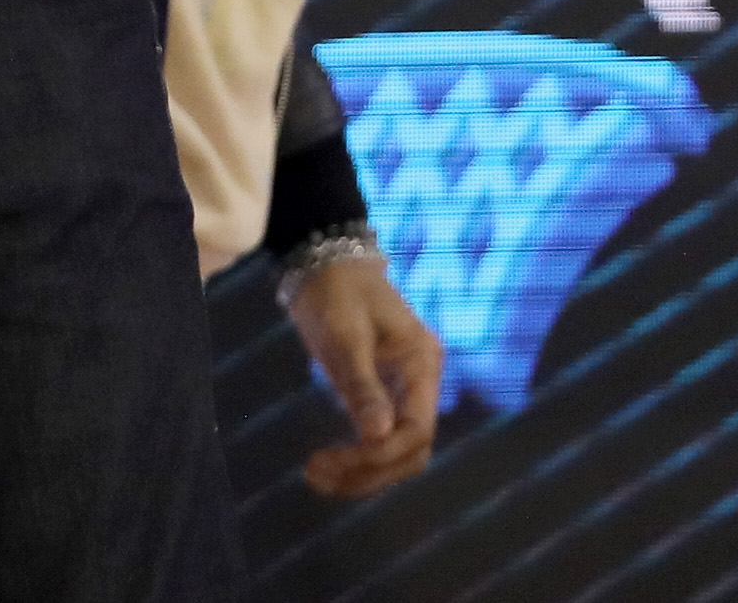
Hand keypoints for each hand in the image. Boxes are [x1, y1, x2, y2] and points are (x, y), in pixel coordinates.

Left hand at [283, 255, 441, 497]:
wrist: (327, 261)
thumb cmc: (338, 290)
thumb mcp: (346, 334)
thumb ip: (362, 385)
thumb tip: (378, 435)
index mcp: (423, 364)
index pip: (417, 430)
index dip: (380, 455)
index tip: (335, 461)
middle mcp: (421, 383)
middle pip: (411, 449)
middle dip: (370, 471)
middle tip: (317, 475)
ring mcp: (404, 391)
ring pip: (398, 451)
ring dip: (362, 472)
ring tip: (315, 476)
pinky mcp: (383, 395)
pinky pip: (380, 439)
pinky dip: (357, 459)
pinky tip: (328, 466)